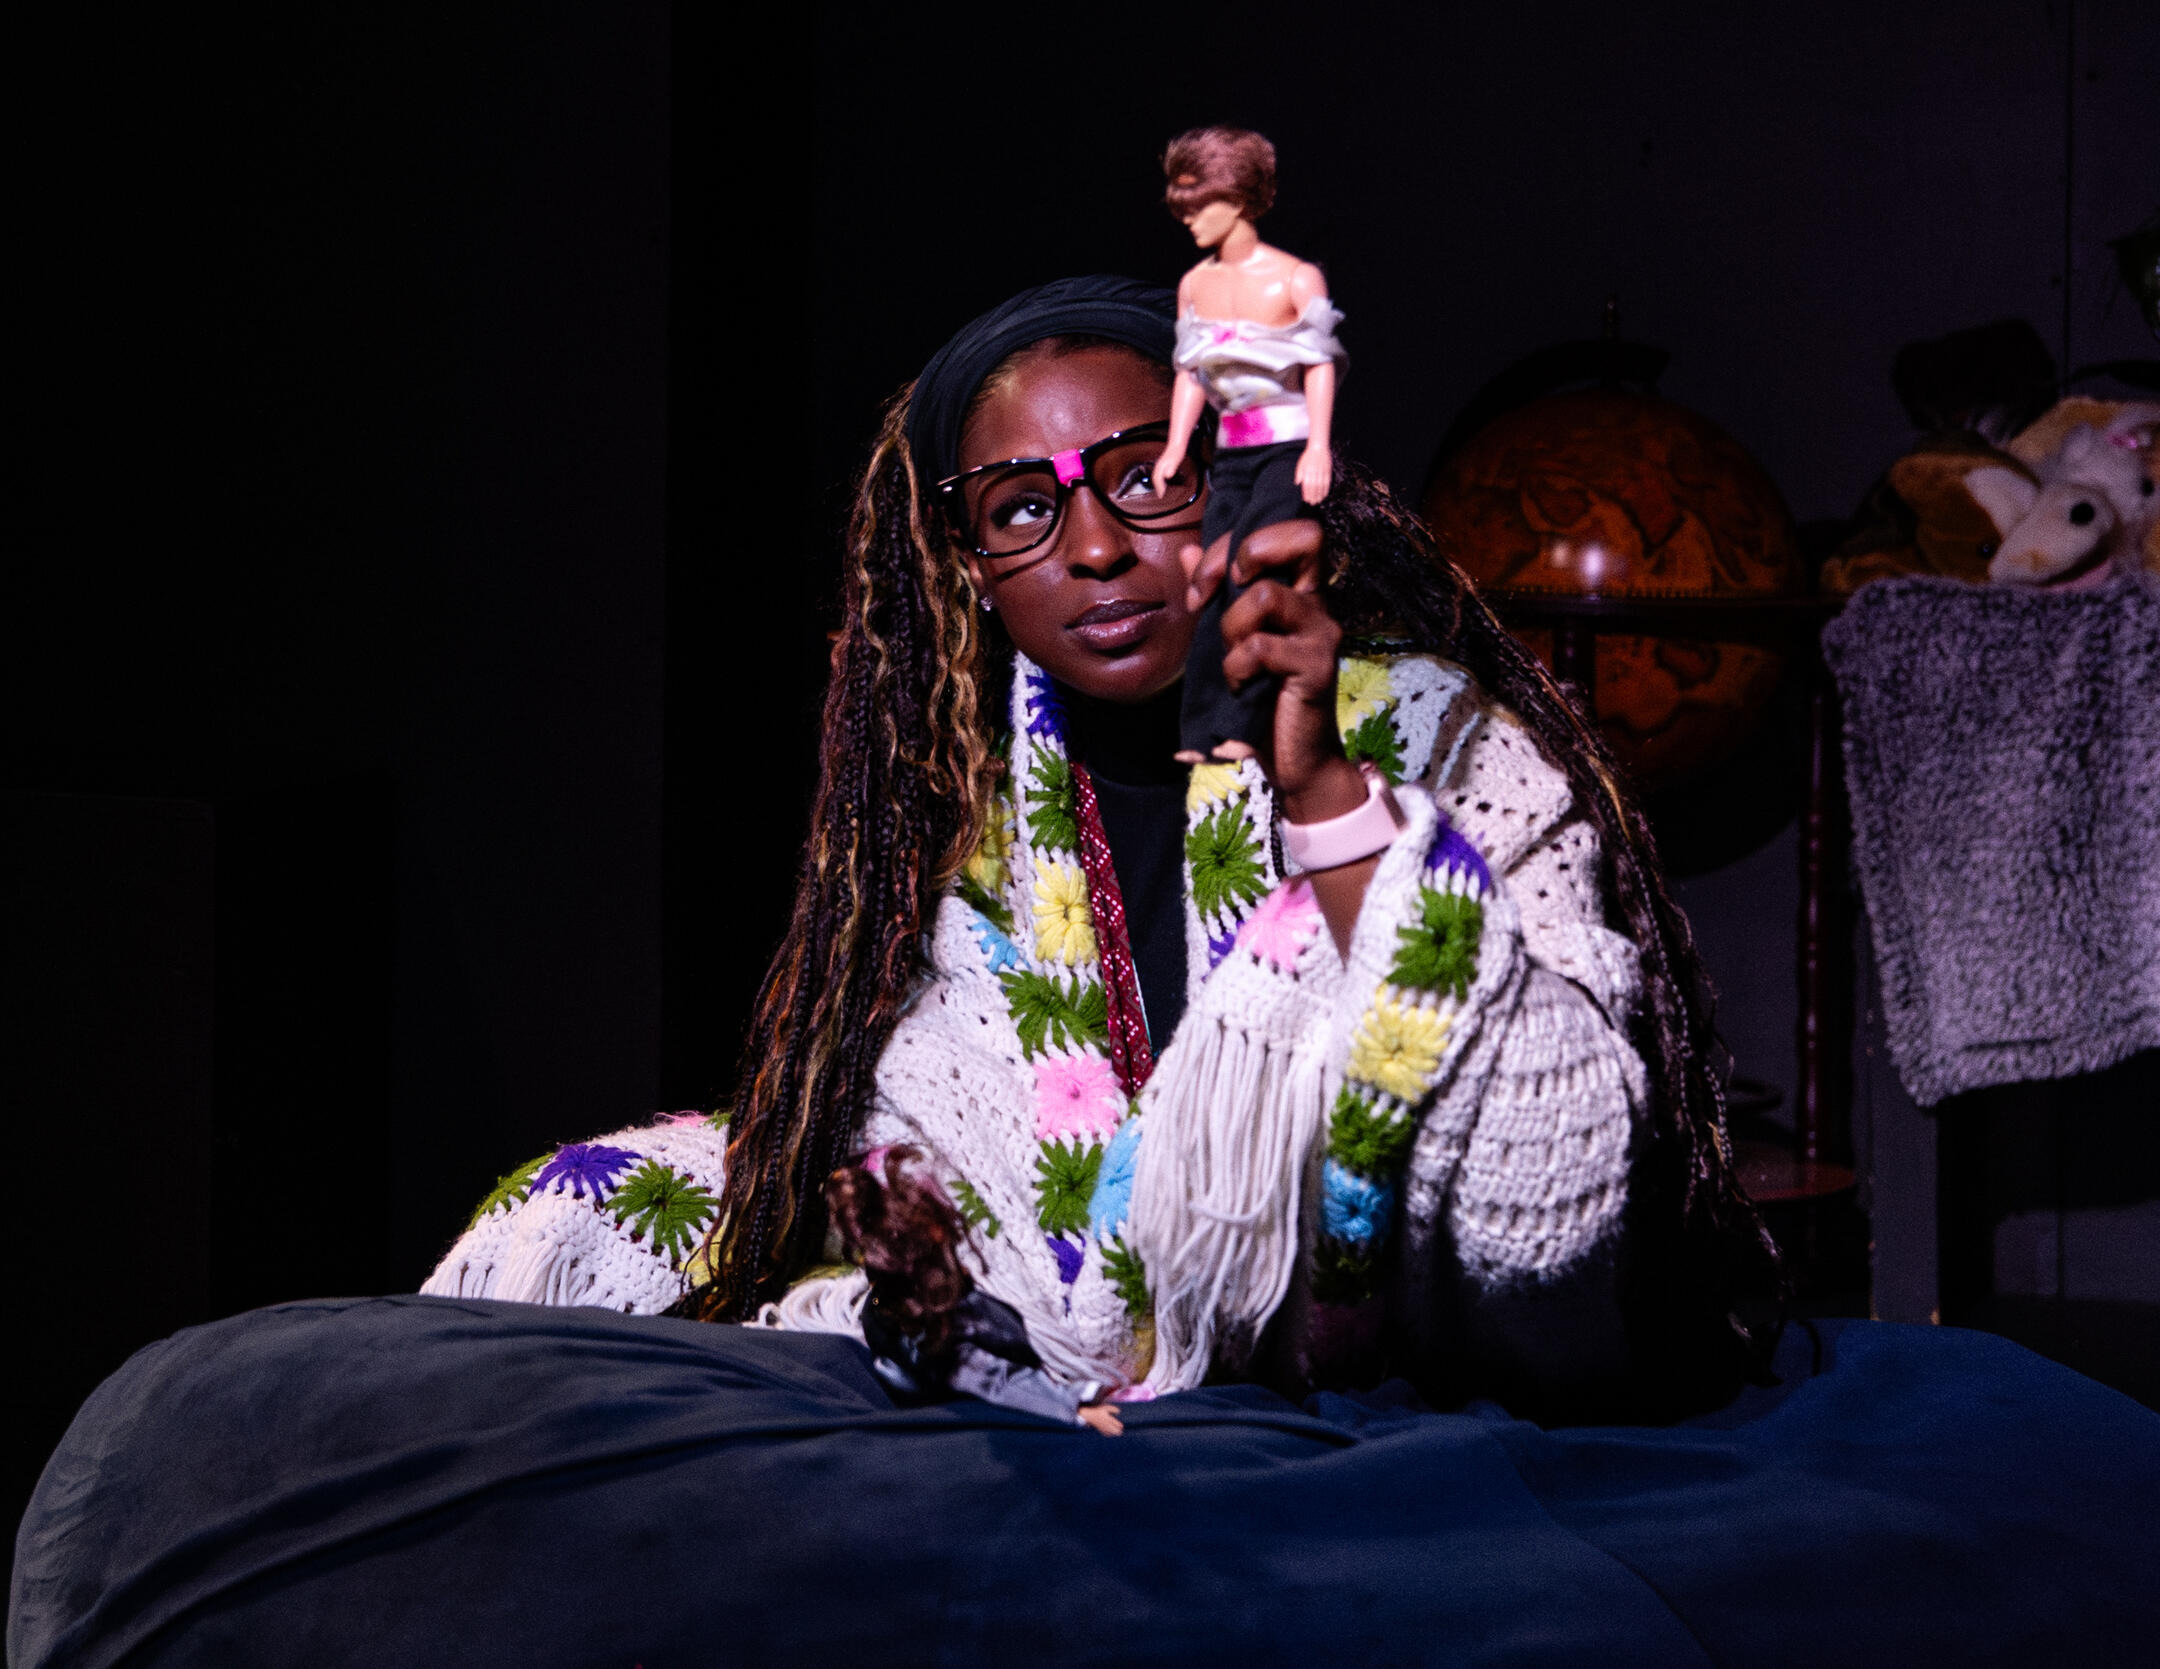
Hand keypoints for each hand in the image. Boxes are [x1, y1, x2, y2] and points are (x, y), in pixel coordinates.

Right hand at [1078, 1402, 1123, 1434]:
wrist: (1089, 1415)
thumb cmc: (1098, 1410)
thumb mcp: (1106, 1407)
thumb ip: (1113, 1409)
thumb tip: (1119, 1411)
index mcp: (1108, 1418)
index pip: (1116, 1424)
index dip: (1119, 1425)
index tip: (1122, 1426)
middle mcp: (1106, 1424)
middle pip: (1114, 1430)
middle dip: (1118, 1431)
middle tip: (1121, 1431)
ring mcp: (1103, 1427)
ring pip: (1110, 1433)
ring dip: (1114, 1433)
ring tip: (1118, 1433)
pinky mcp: (1100, 1429)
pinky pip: (1105, 1433)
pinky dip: (1109, 1434)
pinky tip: (1110, 1434)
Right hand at [1153, 446, 1187, 499]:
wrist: (1177, 444)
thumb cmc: (1177, 452)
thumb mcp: (1175, 461)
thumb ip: (1171, 468)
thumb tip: (1167, 476)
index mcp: (1160, 467)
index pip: (1157, 480)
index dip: (1159, 488)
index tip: (1161, 495)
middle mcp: (1159, 466)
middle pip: (1155, 478)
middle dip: (1157, 487)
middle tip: (1160, 495)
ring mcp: (1160, 465)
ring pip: (1156, 476)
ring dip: (1158, 484)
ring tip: (1161, 490)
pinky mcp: (1163, 464)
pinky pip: (1159, 474)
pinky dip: (1160, 480)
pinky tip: (1164, 481)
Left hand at [1180, 521, 1366, 821]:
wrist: (1294, 758)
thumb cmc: (1261, 697)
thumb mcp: (1228, 637)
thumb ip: (1214, 592)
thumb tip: (1187, 549)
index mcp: (1298, 590)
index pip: (1283, 529)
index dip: (1231, 545)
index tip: (1200, 589)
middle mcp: (1318, 602)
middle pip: (1307, 535)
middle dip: (1247, 553)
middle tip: (1220, 593)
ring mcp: (1322, 632)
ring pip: (1266, 595)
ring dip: (1230, 625)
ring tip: (1232, 656)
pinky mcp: (1317, 666)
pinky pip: (1260, 648)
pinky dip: (1235, 667)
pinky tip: (1239, 684)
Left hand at [1295, 441, 1331, 504]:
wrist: (1318, 447)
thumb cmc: (1308, 456)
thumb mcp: (1300, 464)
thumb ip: (1299, 474)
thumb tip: (1297, 483)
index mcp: (1306, 471)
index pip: (1306, 485)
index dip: (1307, 493)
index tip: (1306, 500)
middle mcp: (1314, 472)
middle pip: (1314, 487)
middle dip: (1313, 496)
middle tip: (1313, 503)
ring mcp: (1322, 471)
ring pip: (1321, 486)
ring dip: (1320, 494)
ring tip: (1318, 501)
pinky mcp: (1328, 470)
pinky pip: (1327, 482)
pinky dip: (1326, 489)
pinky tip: (1324, 494)